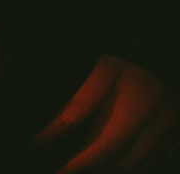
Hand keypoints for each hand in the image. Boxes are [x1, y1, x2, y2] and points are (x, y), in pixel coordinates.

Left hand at [35, 54, 179, 171]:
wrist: (161, 58)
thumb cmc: (129, 64)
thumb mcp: (104, 71)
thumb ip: (81, 100)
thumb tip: (53, 128)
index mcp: (139, 107)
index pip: (109, 146)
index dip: (84, 162)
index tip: (63, 169)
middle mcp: (160, 125)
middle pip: (126, 164)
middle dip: (97, 170)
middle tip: (70, 168)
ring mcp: (172, 134)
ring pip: (141, 167)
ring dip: (113, 170)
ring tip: (87, 164)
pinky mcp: (177, 139)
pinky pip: (155, 163)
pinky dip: (131, 166)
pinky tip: (111, 161)